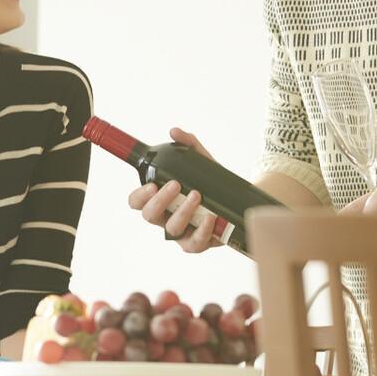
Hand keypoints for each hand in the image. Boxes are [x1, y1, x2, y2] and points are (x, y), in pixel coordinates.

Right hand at [127, 127, 222, 252]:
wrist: (240, 201)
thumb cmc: (211, 182)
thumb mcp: (200, 161)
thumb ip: (187, 144)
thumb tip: (174, 131)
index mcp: (158, 199)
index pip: (136, 202)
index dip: (139, 195)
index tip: (152, 184)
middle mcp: (165, 217)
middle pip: (149, 216)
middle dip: (160, 201)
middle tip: (175, 185)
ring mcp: (181, 232)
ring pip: (172, 228)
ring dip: (183, 211)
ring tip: (197, 195)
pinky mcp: (198, 243)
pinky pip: (194, 243)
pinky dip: (202, 231)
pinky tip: (210, 217)